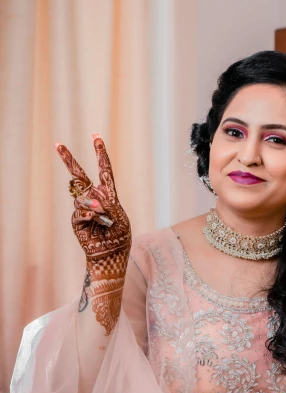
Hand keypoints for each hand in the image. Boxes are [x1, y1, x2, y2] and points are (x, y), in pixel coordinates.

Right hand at [55, 133, 131, 333]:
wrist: (110, 256)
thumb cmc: (120, 237)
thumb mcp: (121, 219)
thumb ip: (109, 205)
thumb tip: (92, 196)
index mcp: (108, 195)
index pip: (103, 171)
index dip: (100, 154)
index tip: (95, 137)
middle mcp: (94, 199)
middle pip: (79, 176)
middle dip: (69, 160)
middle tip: (57, 144)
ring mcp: (84, 209)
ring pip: (81, 197)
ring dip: (92, 203)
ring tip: (102, 215)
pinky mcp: (77, 221)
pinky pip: (79, 212)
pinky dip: (88, 214)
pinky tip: (94, 220)